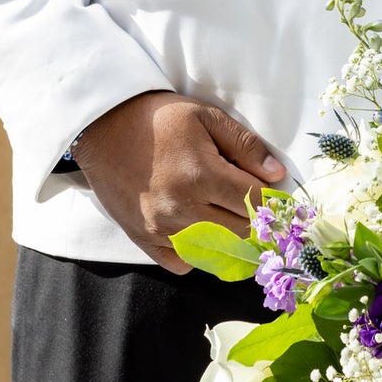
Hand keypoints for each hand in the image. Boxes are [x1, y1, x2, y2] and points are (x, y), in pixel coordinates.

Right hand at [72, 90, 285, 273]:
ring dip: (229, 236)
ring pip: (215, 252)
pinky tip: (199, 228)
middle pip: (240, 231)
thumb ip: (245, 145)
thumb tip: (276, 174)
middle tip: (249, 201)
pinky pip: (183, 263)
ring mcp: (160, 229)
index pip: (255, 202)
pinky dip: (197, 253)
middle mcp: (181, 209)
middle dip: (253, 217)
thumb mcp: (206, 117)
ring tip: (227, 214)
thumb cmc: (159, 118)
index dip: (270, 198)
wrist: (104, 128)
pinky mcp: (144, 239)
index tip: (273, 192)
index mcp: (201, 175)